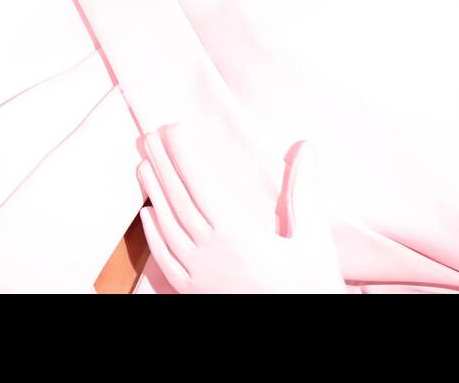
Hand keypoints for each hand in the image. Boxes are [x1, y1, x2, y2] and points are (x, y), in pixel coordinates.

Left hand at [136, 122, 348, 292]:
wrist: (301, 330)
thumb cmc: (310, 287)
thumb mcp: (314, 240)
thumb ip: (304, 191)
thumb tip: (308, 146)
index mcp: (238, 236)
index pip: (200, 185)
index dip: (182, 154)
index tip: (173, 128)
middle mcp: (211, 255)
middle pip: (178, 200)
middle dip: (162, 164)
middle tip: (150, 134)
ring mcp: (199, 277)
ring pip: (167, 227)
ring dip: (153, 193)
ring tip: (144, 164)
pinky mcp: (195, 294)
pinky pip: (165, 261)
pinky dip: (153, 235)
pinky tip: (147, 215)